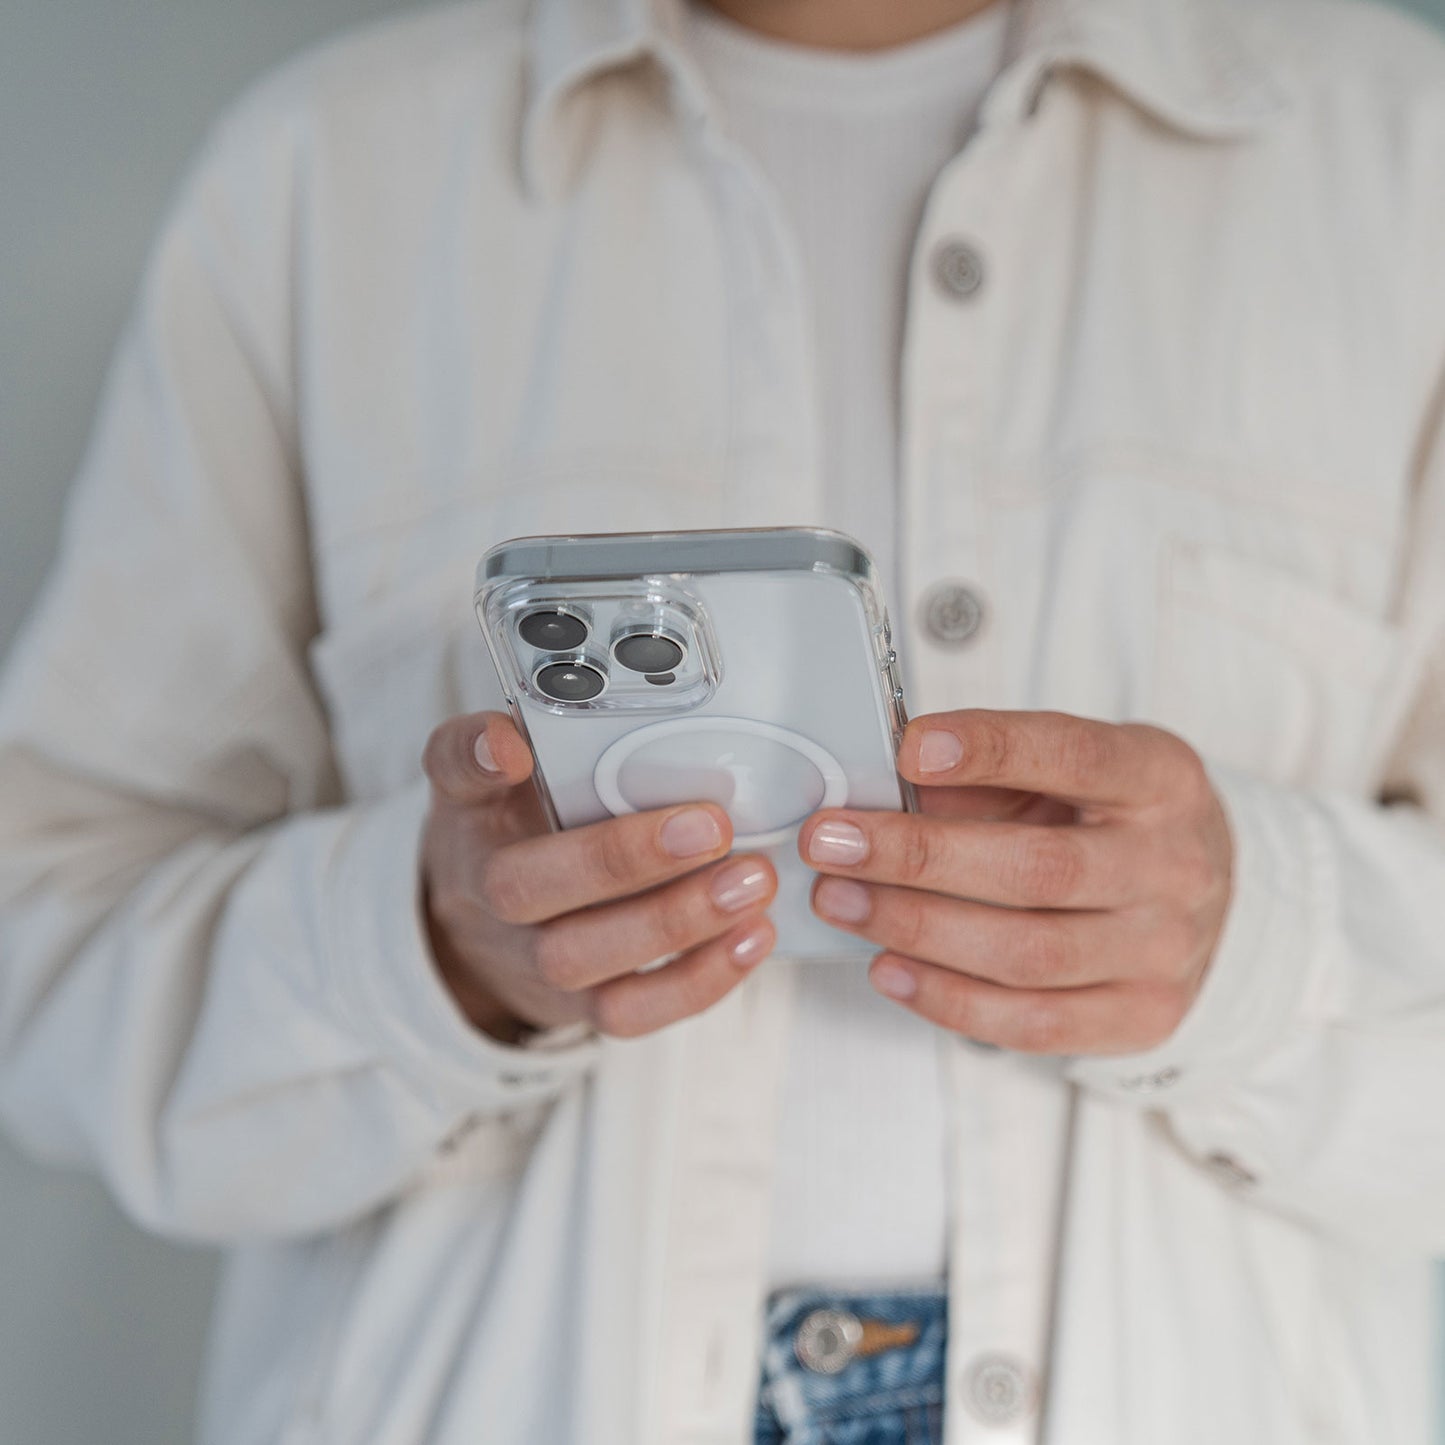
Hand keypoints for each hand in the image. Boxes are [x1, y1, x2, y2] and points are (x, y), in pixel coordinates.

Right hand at [420, 712, 777, 1040]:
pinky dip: (698, 981)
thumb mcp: (496, 774)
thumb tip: (506, 741)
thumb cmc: (516, 830)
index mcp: (473, 815)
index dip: (479, 760)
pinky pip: (630, 1012)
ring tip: (750, 882)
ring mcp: (532, 959)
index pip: (456, 776)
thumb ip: (498, 744)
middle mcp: (488, 894)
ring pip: (583, 959)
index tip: (516, 751)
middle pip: (528, 890)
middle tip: (713, 826)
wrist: (491, 930)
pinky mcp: (579, 1006)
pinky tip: (752, 937)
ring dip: (676, 923)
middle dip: (624, 859)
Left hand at [801, 710, 1233, 1054]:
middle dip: (919, 856)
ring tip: (840, 901)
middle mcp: (1172, 865)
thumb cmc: (1113, 820)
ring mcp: (1163, 950)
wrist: (1211, 896)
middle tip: (831, 842)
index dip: (990, 749)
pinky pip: (1033, 1022)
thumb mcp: (1070, 770)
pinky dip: (949, 999)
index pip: (1074, 755)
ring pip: (1028, 953)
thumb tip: (883, 784)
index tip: (909, 748)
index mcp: (1157, 779)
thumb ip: (989, 772)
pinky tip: (889, 969)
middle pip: (1038, 868)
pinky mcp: (1142, 1016)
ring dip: (916, 928)